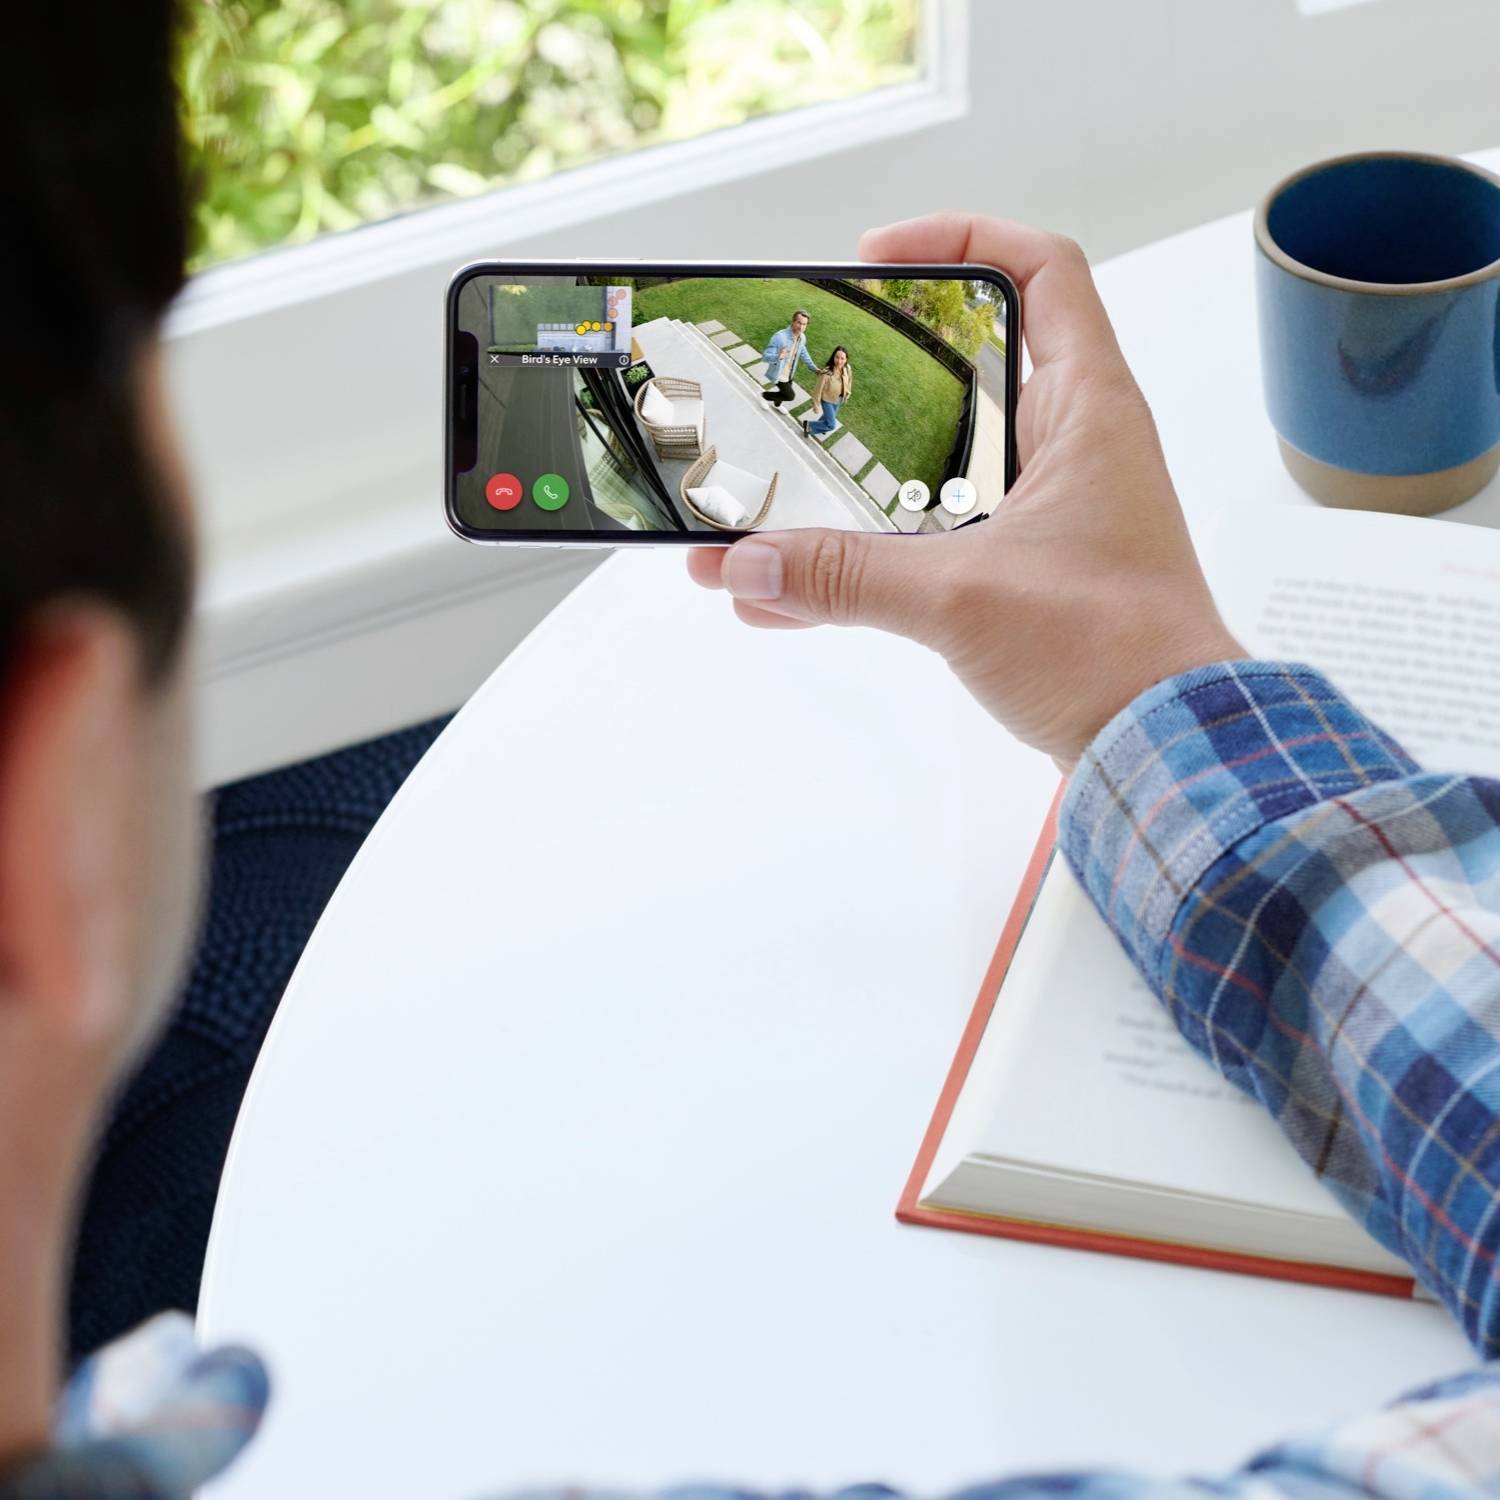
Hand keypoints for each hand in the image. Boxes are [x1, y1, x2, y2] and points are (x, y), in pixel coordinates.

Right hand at [687, 214, 1242, 769]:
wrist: (1164, 748)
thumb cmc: (1117, 654)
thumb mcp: (962, 599)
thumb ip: (846, 578)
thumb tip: (749, 562)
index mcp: (1085, 412)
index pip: (1043, 269)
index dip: (962, 240)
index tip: (876, 258)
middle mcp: (1069, 449)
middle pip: (971, 367)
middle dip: (882, 372)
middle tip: (813, 380)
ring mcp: (1045, 513)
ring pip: (938, 464)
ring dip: (858, 480)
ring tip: (777, 495)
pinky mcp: (1021, 573)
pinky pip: (928, 542)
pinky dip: (865, 558)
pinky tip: (790, 593)